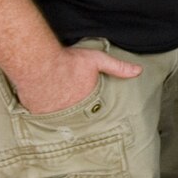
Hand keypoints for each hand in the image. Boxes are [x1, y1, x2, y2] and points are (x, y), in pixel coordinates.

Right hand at [10, 45, 141, 114]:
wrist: (39, 63)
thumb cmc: (68, 61)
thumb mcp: (97, 60)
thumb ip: (118, 67)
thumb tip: (138, 71)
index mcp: (89, 102)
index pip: (95, 111)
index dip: (90, 104)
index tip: (85, 98)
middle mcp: (74, 113)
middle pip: (77, 116)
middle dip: (75, 110)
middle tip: (70, 100)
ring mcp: (56, 115)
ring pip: (60, 117)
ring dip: (59, 111)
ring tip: (57, 101)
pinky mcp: (39, 115)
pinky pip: (43, 117)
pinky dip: (44, 111)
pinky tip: (42, 102)